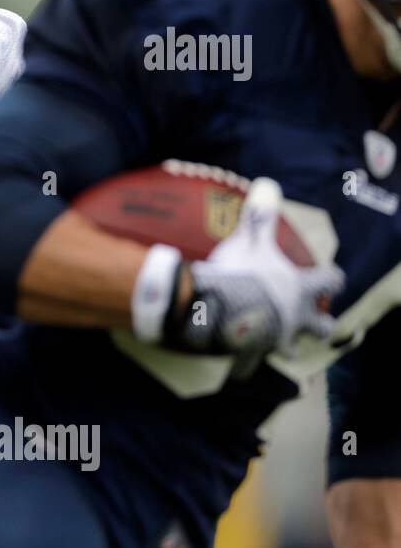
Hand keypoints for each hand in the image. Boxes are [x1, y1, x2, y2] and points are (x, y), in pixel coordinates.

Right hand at [164, 178, 344, 379]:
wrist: (214, 311)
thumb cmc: (240, 275)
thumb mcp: (250, 241)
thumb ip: (259, 217)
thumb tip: (268, 184)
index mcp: (300, 290)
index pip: (330, 281)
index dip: (332, 277)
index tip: (332, 276)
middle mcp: (295, 318)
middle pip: (320, 328)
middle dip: (319, 326)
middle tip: (316, 323)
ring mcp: (274, 339)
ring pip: (289, 351)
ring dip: (285, 346)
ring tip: (276, 343)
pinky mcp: (251, 354)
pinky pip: (249, 363)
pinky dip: (245, 361)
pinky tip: (238, 359)